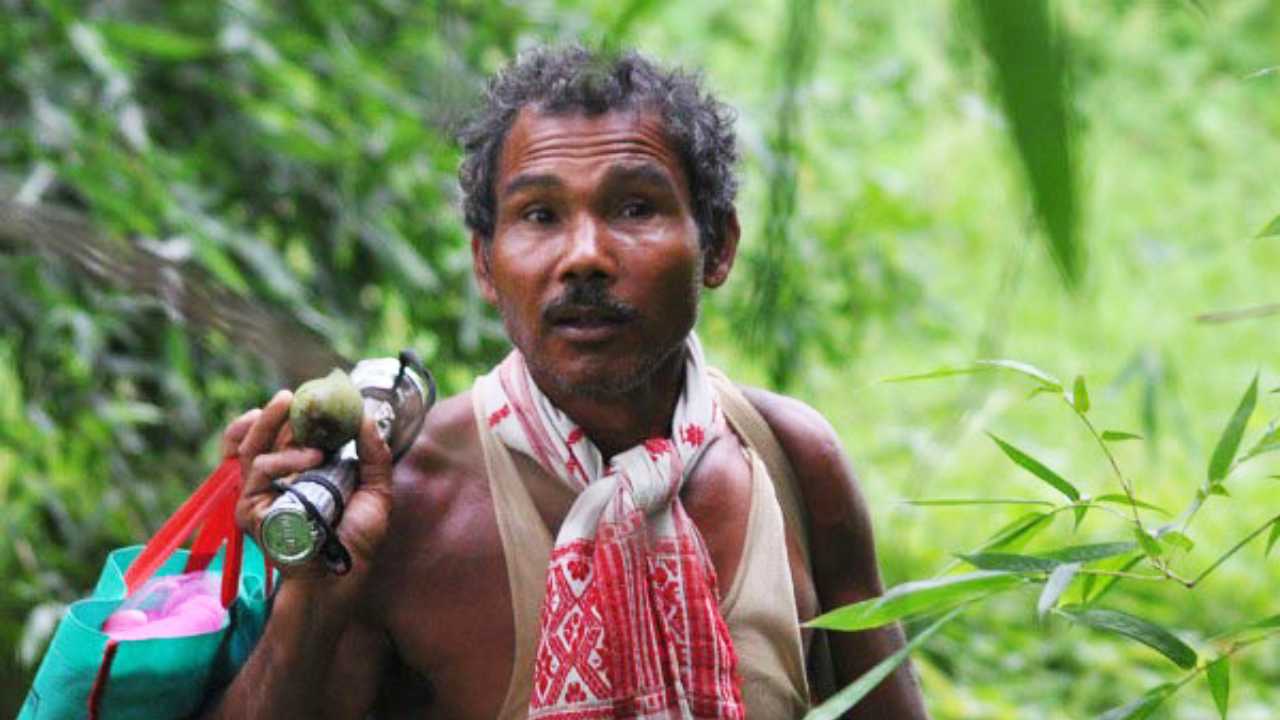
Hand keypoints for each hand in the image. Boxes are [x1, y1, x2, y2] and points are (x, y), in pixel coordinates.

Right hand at [221, 390, 393, 580]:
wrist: (341, 578)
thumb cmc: (355, 541)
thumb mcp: (376, 492)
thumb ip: (375, 455)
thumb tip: (368, 417)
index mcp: (300, 474)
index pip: (283, 436)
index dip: (288, 415)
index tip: (307, 396)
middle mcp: (276, 482)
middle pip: (261, 435)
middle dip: (274, 411)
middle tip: (291, 395)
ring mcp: (260, 495)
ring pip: (251, 445)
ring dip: (270, 422)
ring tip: (289, 407)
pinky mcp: (251, 509)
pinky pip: (259, 469)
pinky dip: (283, 458)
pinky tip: (310, 458)